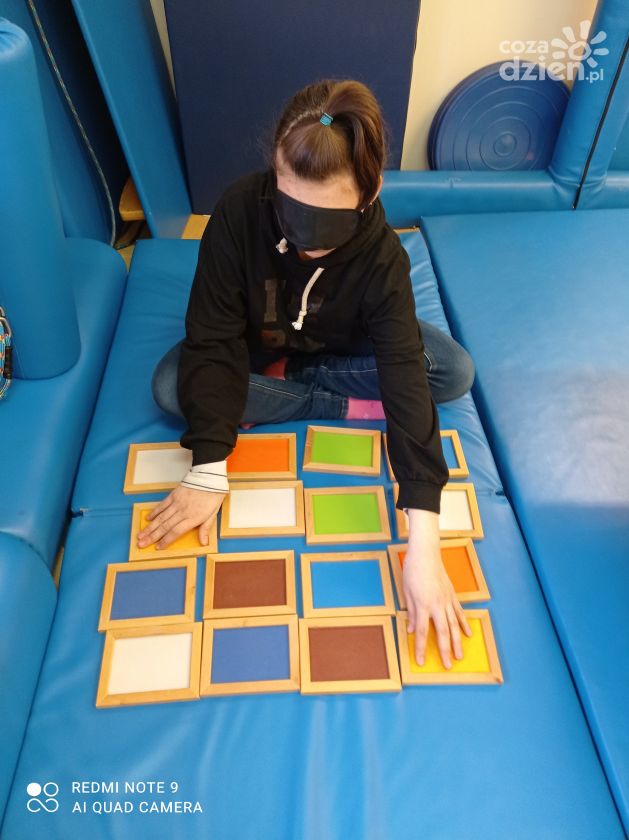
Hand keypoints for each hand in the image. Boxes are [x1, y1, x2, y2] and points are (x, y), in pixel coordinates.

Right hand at [136, 484, 225, 549]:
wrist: (210, 476)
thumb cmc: (213, 495)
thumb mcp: (213, 514)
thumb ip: (206, 528)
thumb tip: (204, 543)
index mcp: (193, 518)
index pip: (176, 532)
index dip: (166, 540)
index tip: (157, 548)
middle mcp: (182, 512)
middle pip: (164, 526)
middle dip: (152, 537)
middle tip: (141, 544)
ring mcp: (176, 503)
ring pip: (160, 517)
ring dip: (149, 527)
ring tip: (140, 535)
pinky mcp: (174, 495)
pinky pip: (162, 505)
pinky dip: (154, 512)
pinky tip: (148, 518)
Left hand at [403, 508, 471, 668]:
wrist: (426, 553)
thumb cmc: (413, 570)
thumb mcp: (406, 592)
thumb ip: (411, 612)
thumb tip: (412, 629)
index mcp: (423, 605)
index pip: (422, 632)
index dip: (421, 648)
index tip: (421, 662)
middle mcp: (437, 605)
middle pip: (443, 633)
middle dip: (445, 651)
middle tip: (447, 666)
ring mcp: (447, 600)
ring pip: (454, 625)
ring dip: (457, 642)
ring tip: (459, 656)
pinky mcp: (453, 595)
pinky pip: (459, 613)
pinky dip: (464, 624)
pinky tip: (468, 635)